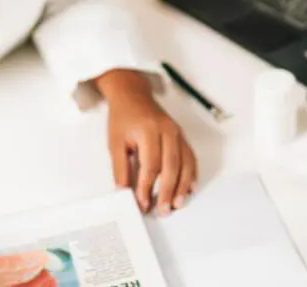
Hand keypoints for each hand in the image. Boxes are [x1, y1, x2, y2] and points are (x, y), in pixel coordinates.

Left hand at [95, 69, 196, 214]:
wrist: (132, 95)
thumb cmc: (123, 117)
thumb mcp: (114, 142)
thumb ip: (120, 168)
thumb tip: (123, 191)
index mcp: (148, 130)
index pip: (150, 165)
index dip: (147, 187)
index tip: (143, 203)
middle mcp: (167, 131)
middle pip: (171, 167)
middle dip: (168, 191)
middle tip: (163, 210)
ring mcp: (177, 133)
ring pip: (185, 163)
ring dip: (183, 186)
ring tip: (178, 204)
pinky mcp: (181, 136)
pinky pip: (190, 157)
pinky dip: (192, 174)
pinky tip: (190, 188)